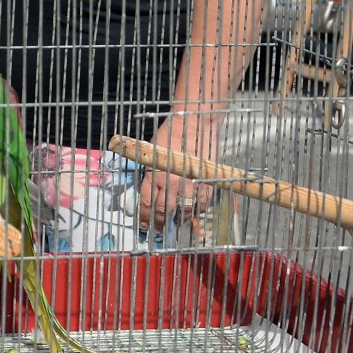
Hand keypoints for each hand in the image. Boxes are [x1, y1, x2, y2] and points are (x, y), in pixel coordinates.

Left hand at [136, 115, 212, 230]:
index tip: (145, 224)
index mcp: (155, 174)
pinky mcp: (207, 183)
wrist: (194, 124)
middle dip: (159, 223)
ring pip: (184, 212)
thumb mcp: (151, 154)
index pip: (147, 203)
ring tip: (176, 222)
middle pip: (164, 211)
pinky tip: (192, 211)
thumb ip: (150, 174)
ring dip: (179, 220)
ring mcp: (191, 184)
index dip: (145, 217)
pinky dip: (196, 211)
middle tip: (158, 228)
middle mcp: (172, 183)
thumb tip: (150, 192)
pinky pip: (202, 205)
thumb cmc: (169, 136)